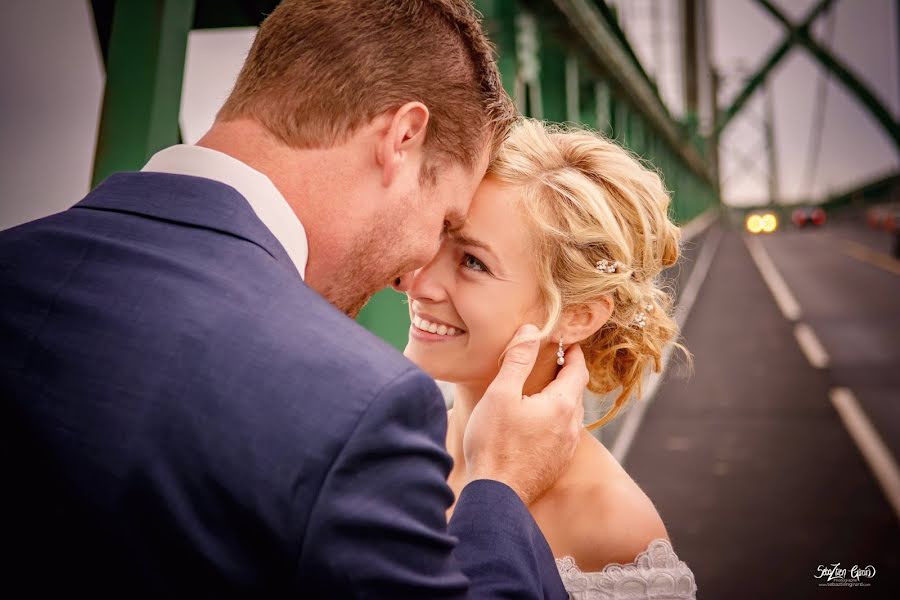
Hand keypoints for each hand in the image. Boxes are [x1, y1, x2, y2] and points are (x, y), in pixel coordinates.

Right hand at [463, 324, 587, 504]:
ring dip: (562, 398)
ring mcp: (565, 449)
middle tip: (553, 362)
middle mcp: (570, 427)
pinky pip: (563, 434)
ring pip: (571, 415)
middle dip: (568, 374)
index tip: (567, 343)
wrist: (496, 495)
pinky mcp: (556, 465)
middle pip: (576, 392)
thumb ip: (518, 359)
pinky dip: (556, 420)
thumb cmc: (494, 443)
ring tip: (543, 390)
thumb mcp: (501, 393)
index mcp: (561, 405)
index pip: (578, 371)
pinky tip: (537, 422)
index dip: (574, 354)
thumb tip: (532, 330)